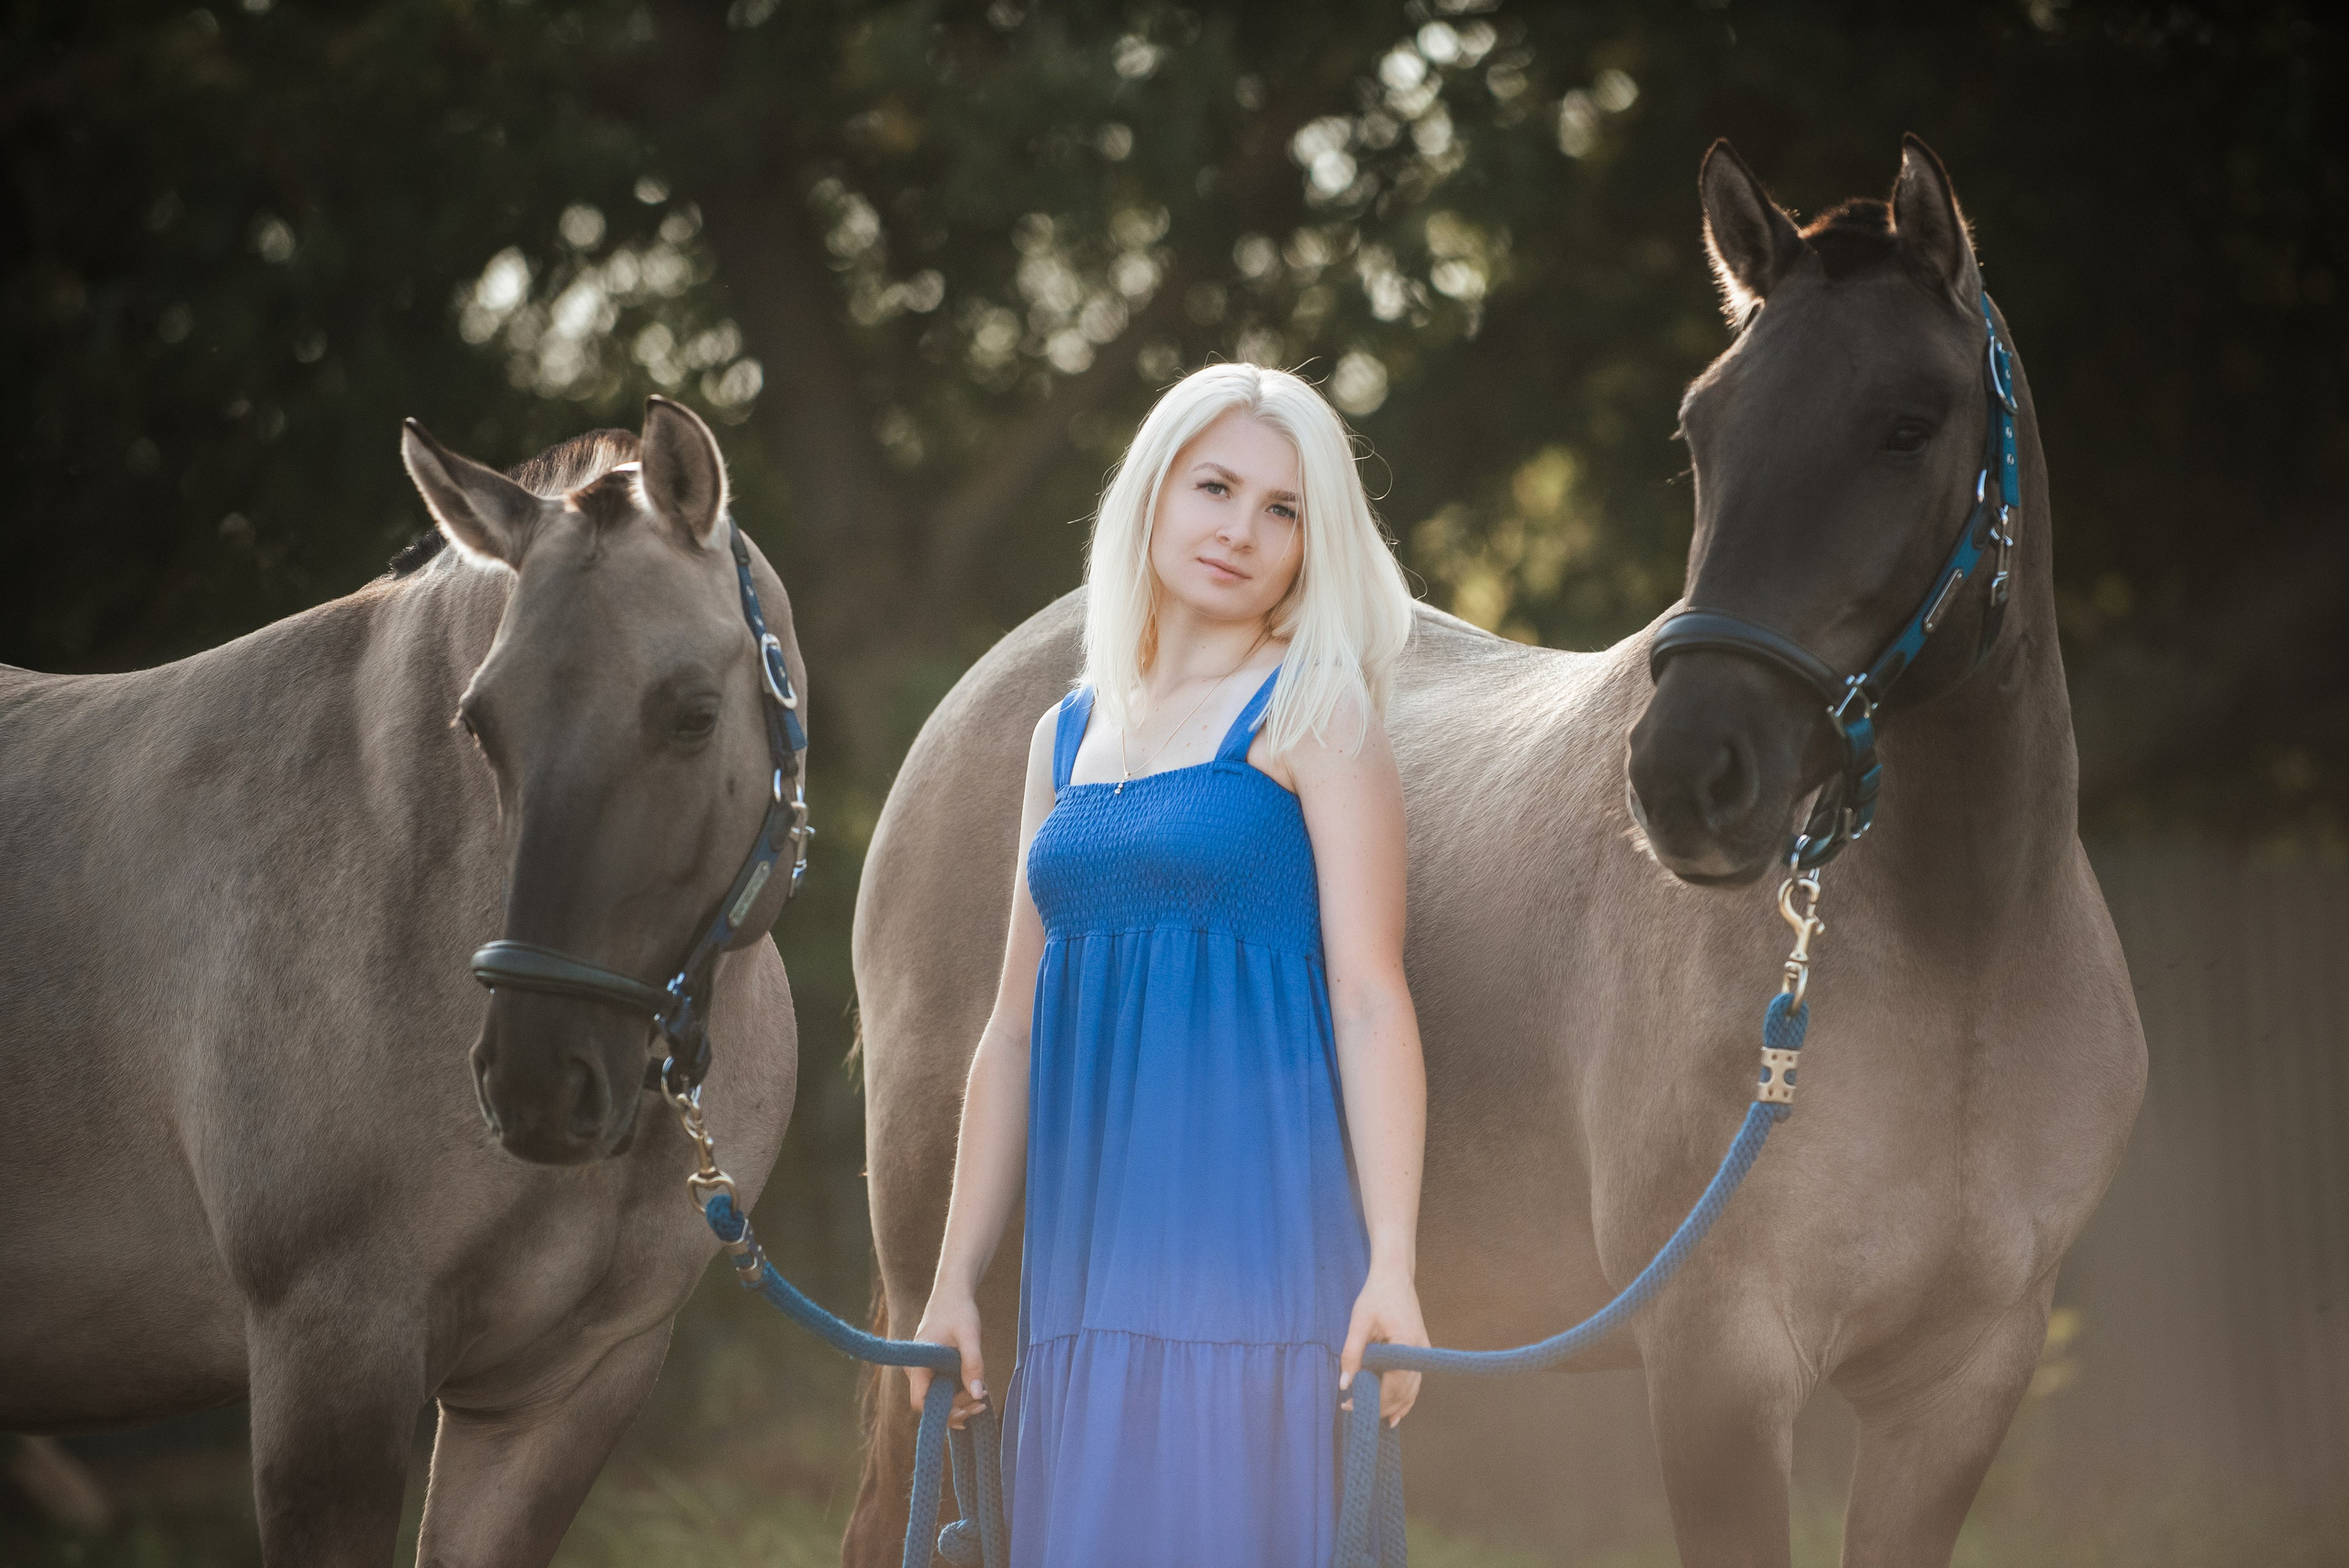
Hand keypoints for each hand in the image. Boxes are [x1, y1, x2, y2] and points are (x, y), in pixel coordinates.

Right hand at [906, 1290, 988, 1429]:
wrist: (952, 1293)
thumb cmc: (959, 1310)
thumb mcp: (970, 1336)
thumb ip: (973, 1364)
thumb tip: (978, 1395)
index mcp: (918, 1364)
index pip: (921, 1402)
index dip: (942, 1411)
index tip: (966, 1407)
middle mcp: (917, 1371)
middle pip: (931, 1404)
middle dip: (956, 1409)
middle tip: (981, 1404)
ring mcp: (924, 1371)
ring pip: (938, 1398)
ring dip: (959, 1403)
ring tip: (983, 1399)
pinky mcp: (933, 1369)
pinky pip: (943, 1389)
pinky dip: (959, 1393)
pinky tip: (977, 1390)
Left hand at [1337, 1264, 1428, 1426]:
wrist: (1395, 1277)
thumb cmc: (1376, 1296)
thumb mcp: (1359, 1322)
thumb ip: (1351, 1354)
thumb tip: (1344, 1385)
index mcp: (1406, 1345)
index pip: (1392, 1386)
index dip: (1372, 1401)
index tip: (1350, 1405)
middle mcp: (1420, 1353)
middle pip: (1404, 1392)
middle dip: (1381, 1407)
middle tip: (1356, 1412)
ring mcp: (1424, 1353)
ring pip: (1412, 1391)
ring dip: (1394, 1407)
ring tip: (1375, 1419)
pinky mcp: (1421, 1352)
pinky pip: (1415, 1382)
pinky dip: (1406, 1398)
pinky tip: (1396, 1412)